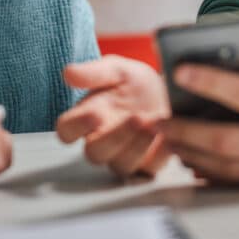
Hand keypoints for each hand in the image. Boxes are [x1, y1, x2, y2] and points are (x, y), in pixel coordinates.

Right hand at [57, 55, 171, 176]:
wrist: (171, 91)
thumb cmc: (136, 83)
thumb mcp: (117, 69)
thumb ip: (94, 72)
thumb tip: (68, 73)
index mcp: (87, 117)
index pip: (67, 131)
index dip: (76, 127)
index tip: (95, 114)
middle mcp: (102, 141)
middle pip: (94, 153)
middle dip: (115, 137)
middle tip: (136, 117)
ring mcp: (124, 156)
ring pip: (120, 165)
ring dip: (136, 148)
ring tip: (153, 125)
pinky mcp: (148, 164)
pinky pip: (150, 169)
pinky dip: (159, 154)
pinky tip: (168, 138)